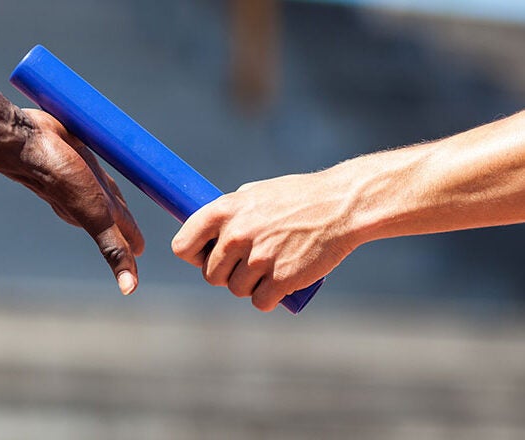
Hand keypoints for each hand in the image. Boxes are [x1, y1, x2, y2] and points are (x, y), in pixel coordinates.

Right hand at [0, 108, 144, 294]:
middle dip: (126, 225)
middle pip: (116, 213)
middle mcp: (89, 197)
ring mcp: (80, 175)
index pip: (121, 233)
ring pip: (105, 190)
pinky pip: (95, 163)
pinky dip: (100, 171)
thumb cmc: (57, 178)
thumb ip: (113, 248)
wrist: (25, 141)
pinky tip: (93, 167)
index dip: (132, 241)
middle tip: (135, 237)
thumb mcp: (94, 216)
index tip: (141, 252)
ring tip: (119, 207)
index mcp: (98, 214)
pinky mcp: (74, 151)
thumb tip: (130, 289)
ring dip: (113, 199)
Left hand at [172, 171, 360, 310]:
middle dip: (226, 274)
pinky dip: (268, 298)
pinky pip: (260, 302)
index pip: (183, 246)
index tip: (206, 256)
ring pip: (236, 290)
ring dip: (249, 287)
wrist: (342, 206)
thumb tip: (210, 233)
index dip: (193, 256)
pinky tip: (278, 285)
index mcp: (225, 210)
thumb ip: (232, 213)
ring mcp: (258, 258)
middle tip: (246, 265)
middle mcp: (236, 235)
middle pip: (211, 275)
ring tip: (268, 270)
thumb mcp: (256, 193)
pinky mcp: (281, 279)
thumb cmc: (299, 197)